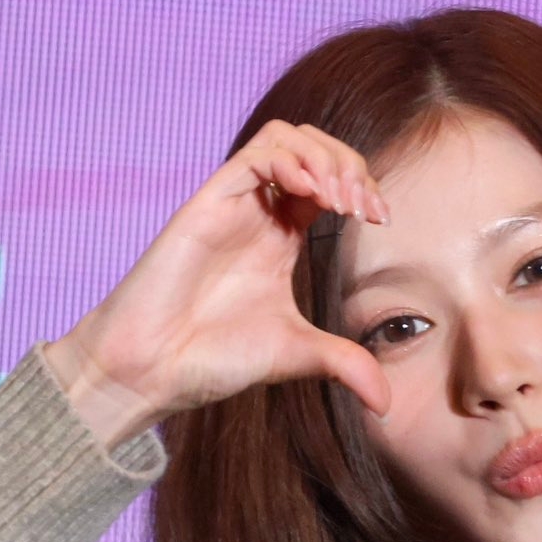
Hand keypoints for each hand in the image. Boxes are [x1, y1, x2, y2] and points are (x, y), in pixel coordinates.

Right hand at [46, 119, 393, 444]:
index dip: (363, 186)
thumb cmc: (212, 359)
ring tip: (338, 198)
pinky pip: (253, 155)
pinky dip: (290, 162)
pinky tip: (310, 194)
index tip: (379, 219)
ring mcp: (234, 205)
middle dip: (349, 163)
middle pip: (313, 146)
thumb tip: (388, 404)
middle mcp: (260, 212)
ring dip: (323, 156)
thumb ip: (345, 365)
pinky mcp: (208, 204)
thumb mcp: (296, 356)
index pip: (331, 180)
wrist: (154, 370)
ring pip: (284, 137)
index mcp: (283, 236)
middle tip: (362, 206)